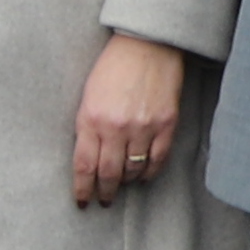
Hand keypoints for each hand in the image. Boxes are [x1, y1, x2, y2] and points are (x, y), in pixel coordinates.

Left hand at [74, 33, 188, 206]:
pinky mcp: (166, 124)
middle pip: (109, 173)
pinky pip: (158, 159)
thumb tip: (88, 159)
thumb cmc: (111, 70)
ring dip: (127, 182)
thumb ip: (87, 128)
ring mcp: (143, 127)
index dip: (83, 188)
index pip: (84, 166)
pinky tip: (143, 177)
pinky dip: (149, 172)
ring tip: (123, 185)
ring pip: (134, 170)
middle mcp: (116, 128)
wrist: (145, 48)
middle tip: (104, 201)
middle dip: (105, 192)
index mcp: (90, 120)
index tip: (83, 201)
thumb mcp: (87, 98)